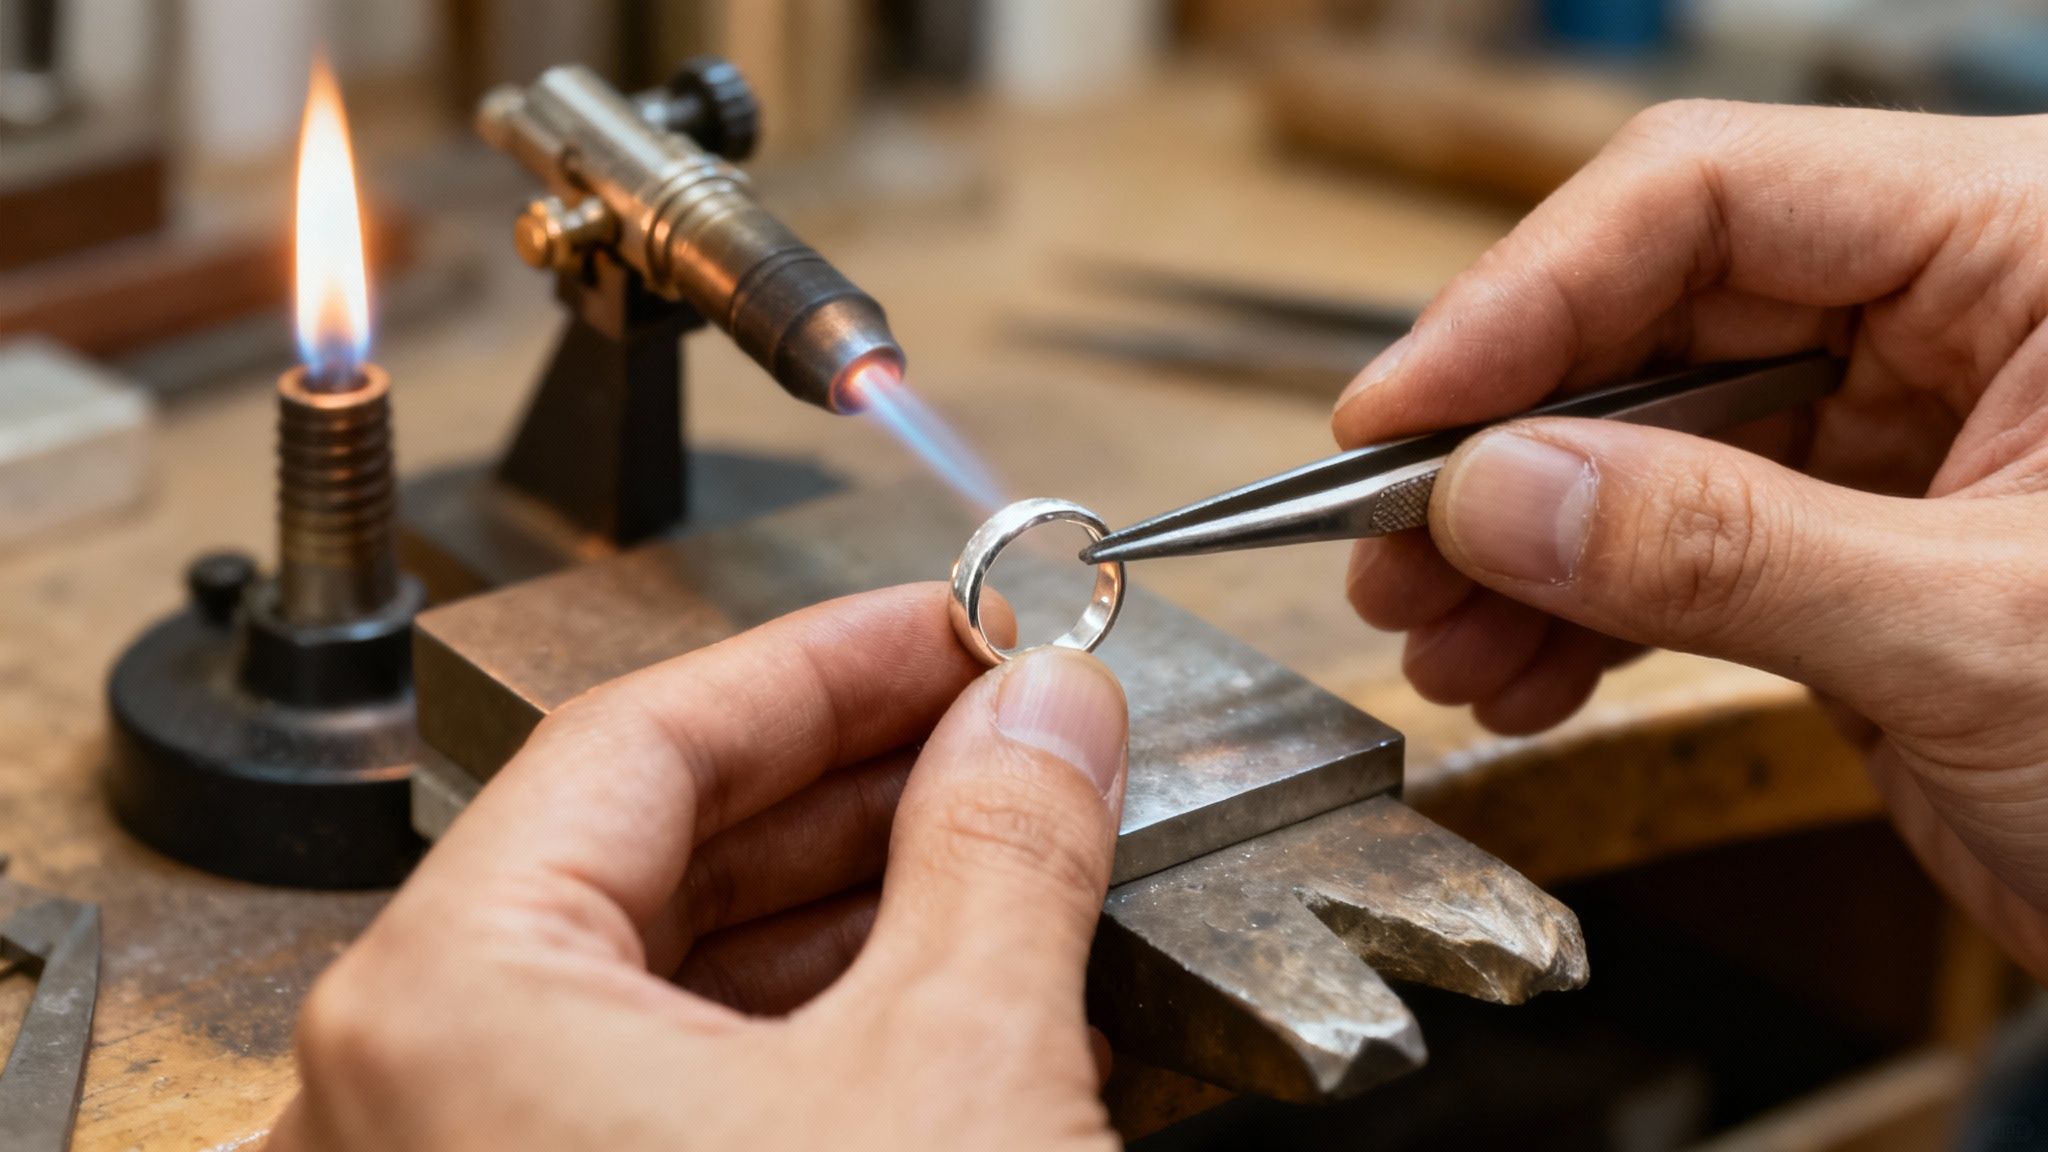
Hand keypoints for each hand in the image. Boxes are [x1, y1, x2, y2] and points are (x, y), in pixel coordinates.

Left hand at [265, 584, 1128, 1150]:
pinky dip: (805, 1023)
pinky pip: (659, 1084)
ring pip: (658, 978)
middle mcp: (406, 1099)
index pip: (641, 740)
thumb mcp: (957, 1072)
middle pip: (645, 850)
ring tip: (999, 837)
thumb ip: (1002, 854)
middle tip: (995, 719)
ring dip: (844, 899)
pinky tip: (935, 978)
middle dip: (850, 776)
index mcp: (446, 1016)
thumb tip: (1047, 713)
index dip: (828, 663)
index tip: (951, 623)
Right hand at [1332, 101, 2047, 977]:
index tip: (1398, 413)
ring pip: (1647, 441)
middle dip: (1505, 447)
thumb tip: (1496, 492)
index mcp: (2030, 243)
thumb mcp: (1979, 637)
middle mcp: (1958, 311)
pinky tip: (1519, 670)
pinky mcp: (1862, 544)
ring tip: (1435, 635)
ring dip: (1522, 546)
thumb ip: (1722, 551)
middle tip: (1387, 544)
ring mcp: (1901, 431)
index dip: (1524, 298)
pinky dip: (1586, 610)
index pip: (1711, 197)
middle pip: (1652, 316)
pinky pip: (1681, 543)